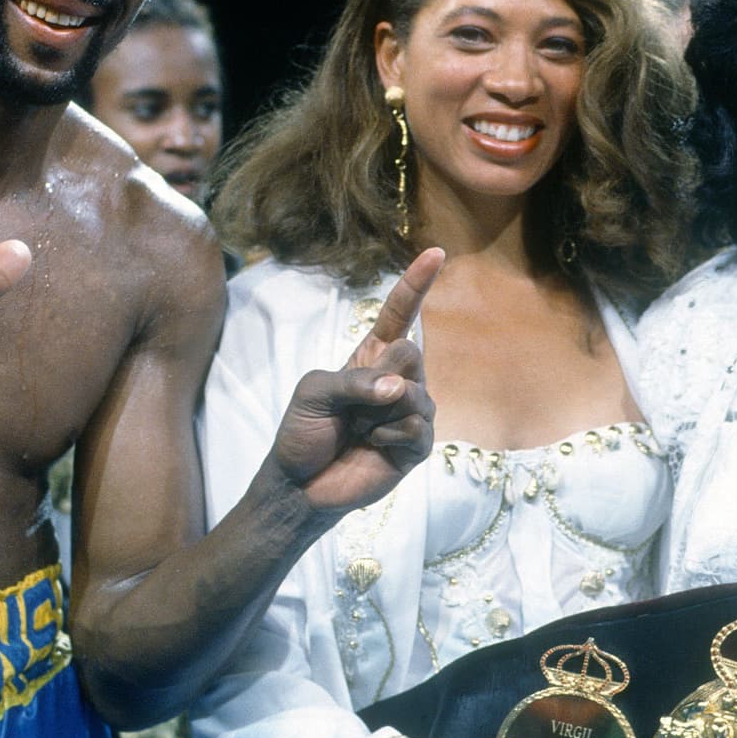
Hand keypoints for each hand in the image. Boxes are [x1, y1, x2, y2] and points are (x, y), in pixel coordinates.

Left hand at [270, 247, 443, 513]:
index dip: (416, 283)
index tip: (436, 252)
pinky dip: (388, 436)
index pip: (400, 314)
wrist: (300, 485)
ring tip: (359, 431)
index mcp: (372, 358)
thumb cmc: (303, 432)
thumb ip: (353, 381)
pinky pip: (416, 427)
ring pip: (416, 393)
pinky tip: (373, 447)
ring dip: (378, 414)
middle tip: (355, 405)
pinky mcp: (418, 445)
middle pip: (412, 352)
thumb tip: (398, 390)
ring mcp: (411, 412)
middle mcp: (398, 380)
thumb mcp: (313, 392)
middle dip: (382, 374)